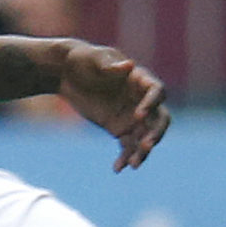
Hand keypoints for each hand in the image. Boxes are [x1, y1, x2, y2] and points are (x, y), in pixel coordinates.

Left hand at [58, 41, 169, 170]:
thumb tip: (129, 66)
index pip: (156, 91)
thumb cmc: (83, 60)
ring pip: (145, 137)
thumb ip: (109, 64)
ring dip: (142, 151)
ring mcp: (132, 117)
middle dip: (155, 133)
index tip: (139, 115)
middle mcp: (141, 100)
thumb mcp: (93, 58)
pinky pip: (127, 146)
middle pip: (159, 119)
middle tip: (146, 146)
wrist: (67, 74)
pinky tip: (118, 168)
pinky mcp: (120, 129)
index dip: (152, 103)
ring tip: (134, 164)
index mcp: (139, 79)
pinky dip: (124, 158)